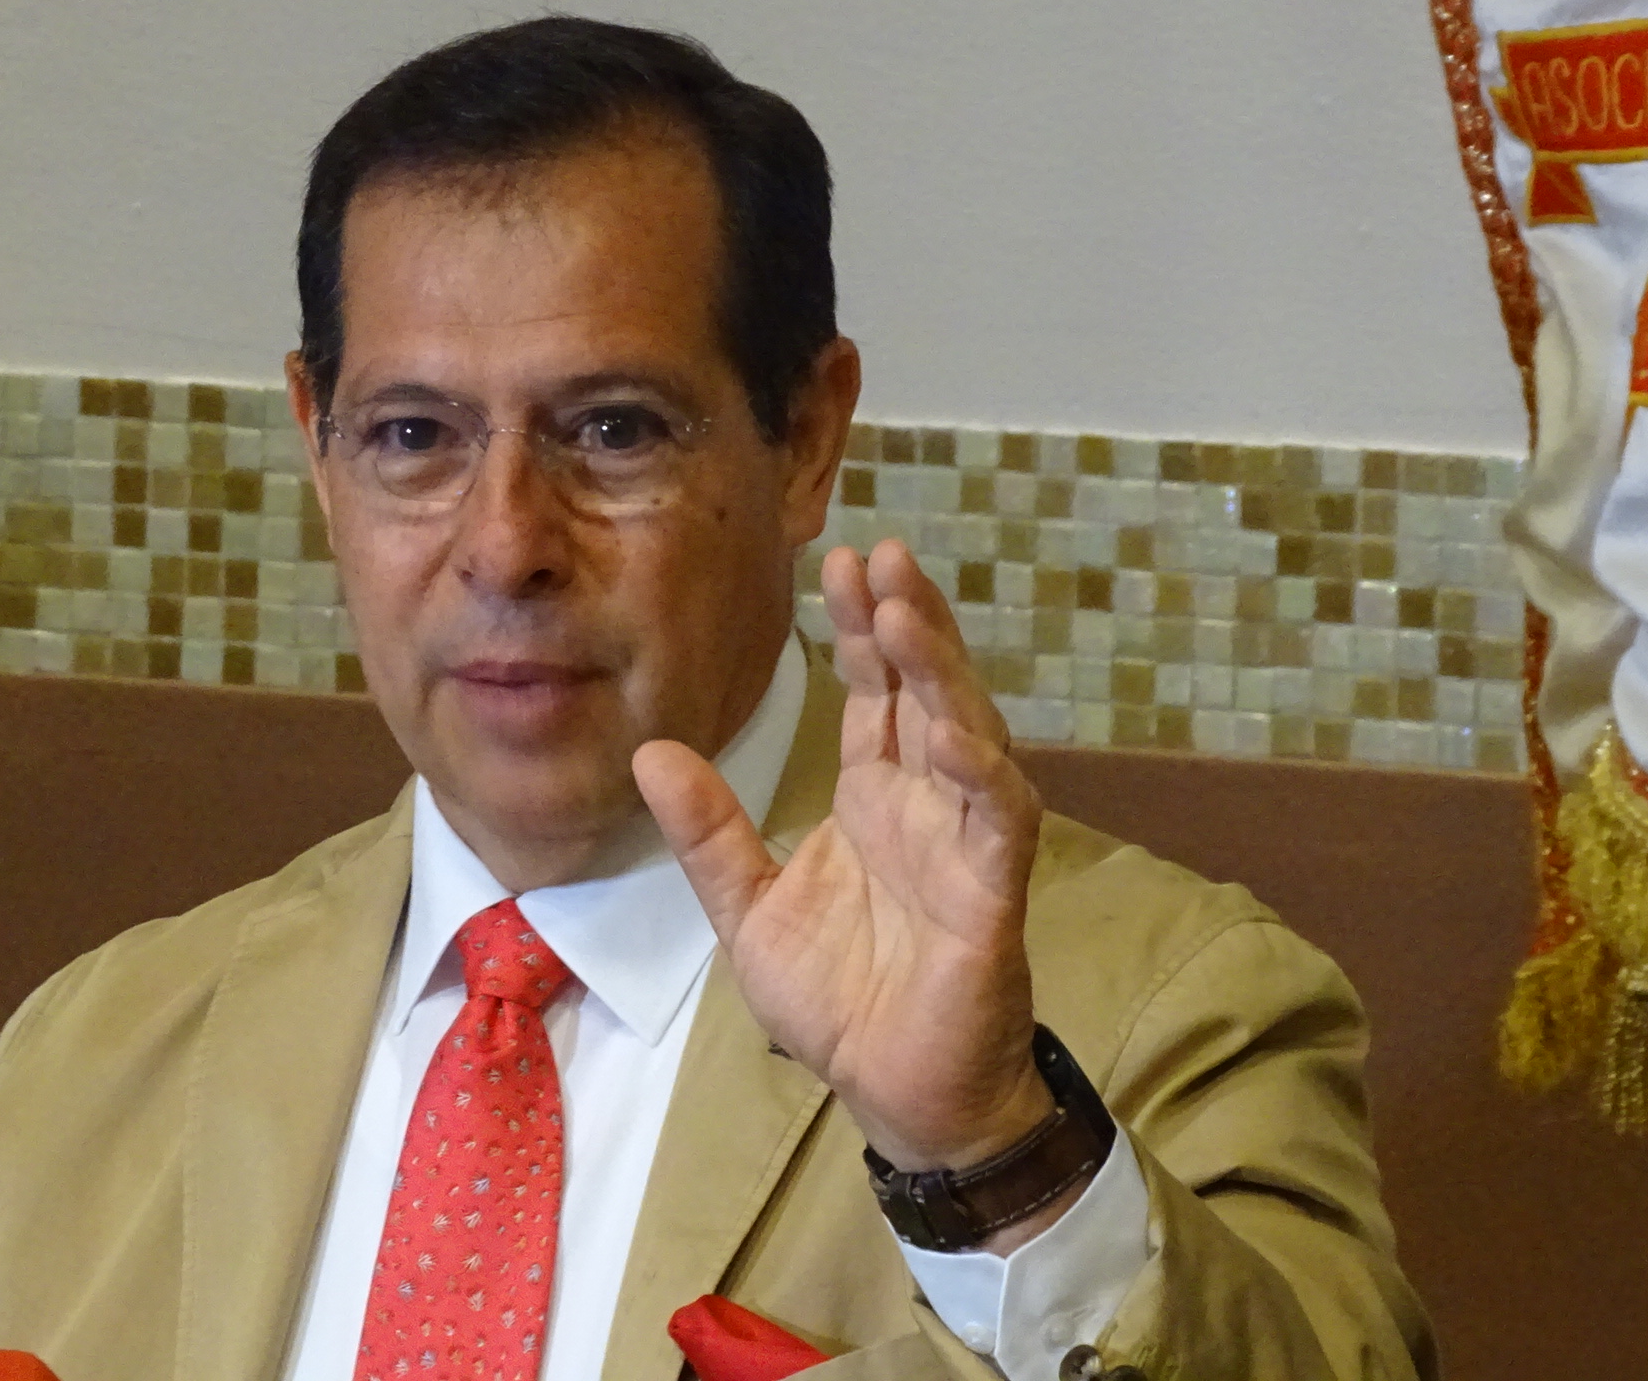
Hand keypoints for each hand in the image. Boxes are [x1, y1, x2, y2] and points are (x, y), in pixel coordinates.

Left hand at [634, 540, 1055, 1191]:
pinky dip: (977, 771)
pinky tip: (947, 729)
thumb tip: (651, 751)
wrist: (895, 1095)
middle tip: (881, 553)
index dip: (862, 628)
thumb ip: (710, 833)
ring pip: (969, 735)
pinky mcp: (993, 896)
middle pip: (925, 692)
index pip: (876, 692)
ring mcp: (966, 844)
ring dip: (943, 674)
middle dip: (907, 621)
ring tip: (905, 614)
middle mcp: (927, 804)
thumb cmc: (839, 1002)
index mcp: (875, 797)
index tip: (841, 559)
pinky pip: (996, 820)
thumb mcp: (748, 910)